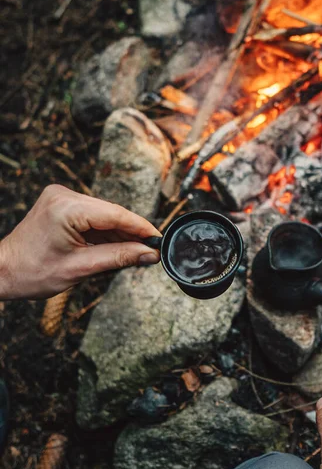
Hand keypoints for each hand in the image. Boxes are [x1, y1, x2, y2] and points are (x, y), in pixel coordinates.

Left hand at [0, 184, 160, 298]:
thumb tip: (149, 254)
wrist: (3, 271)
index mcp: (67, 209)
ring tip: (135, 252)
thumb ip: (119, 257)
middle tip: (151, 250)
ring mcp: (61, 197)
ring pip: (103, 214)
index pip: (115, 215)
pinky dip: (104, 231)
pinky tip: (115, 246)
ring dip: (119, 233)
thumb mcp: (81, 268)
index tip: (159, 240)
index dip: (141, 228)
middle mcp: (64, 195)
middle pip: (111, 212)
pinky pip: (92, 215)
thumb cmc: (33, 273)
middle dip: (132, 232)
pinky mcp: (60, 203)